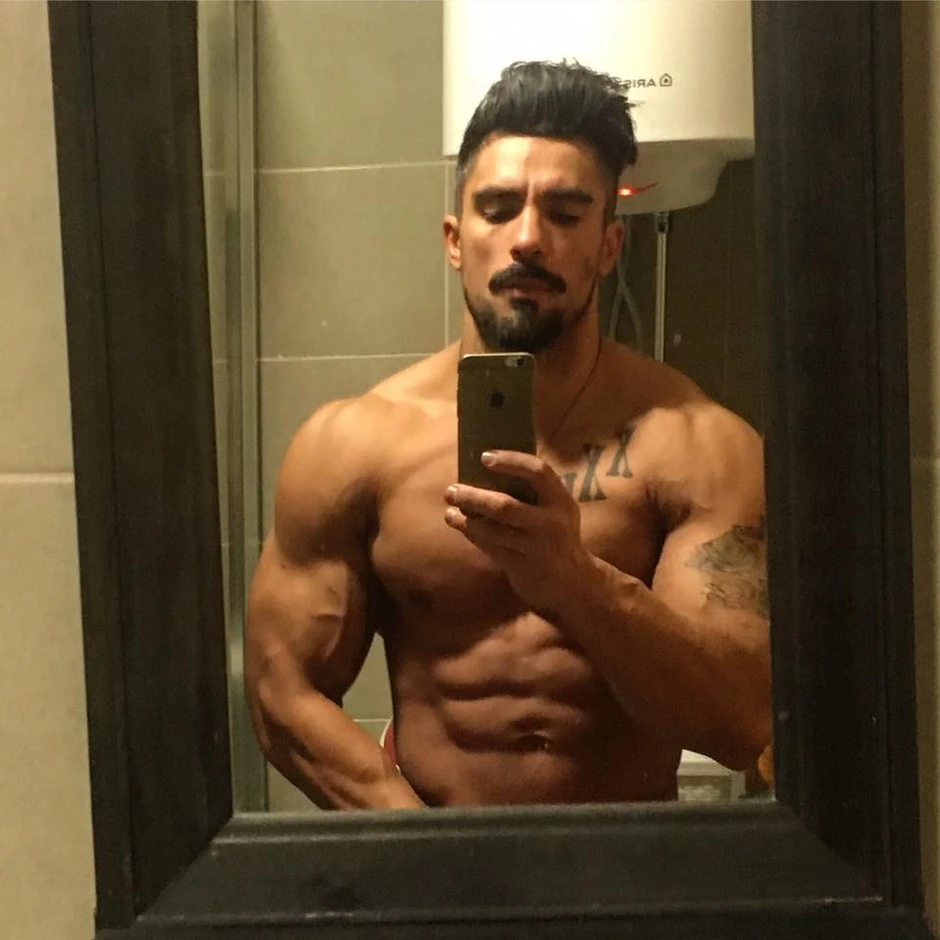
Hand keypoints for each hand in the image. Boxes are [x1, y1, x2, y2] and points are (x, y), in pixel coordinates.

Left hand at [443, 450, 590, 616]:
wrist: (572, 582)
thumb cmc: (557, 534)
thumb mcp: (557, 510)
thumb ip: (534, 491)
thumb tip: (489, 465)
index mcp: (561, 501)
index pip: (538, 472)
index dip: (511, 461)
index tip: (484, 457)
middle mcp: (551, 524)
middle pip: (505, 506)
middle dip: (473, 497)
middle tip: (450, 491)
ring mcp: (536, 548)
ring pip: (493, 531)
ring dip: (466, 519)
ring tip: (449, 510)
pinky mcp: (522, 568)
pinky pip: (491, 548)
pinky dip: (473, 535)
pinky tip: (461, 526)